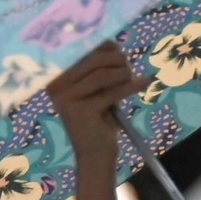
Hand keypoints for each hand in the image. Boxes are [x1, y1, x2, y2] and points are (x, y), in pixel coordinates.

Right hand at [45, 42, 150, 161]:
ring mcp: (66, 98)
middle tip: (129, 68)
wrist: (96, 154)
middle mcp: (56, 85)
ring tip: (134, 78)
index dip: (105, 46)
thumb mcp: (98, 88)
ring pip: (104, 74)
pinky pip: (112, 91)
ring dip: (124, 73)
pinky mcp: (81, 110)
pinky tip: (144, 82)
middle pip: (94, 59)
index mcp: (56, 76)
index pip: (81, 49)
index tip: (120, 51)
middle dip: (117, 60)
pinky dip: (131, 86)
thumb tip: (115, 45)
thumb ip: (101, 67)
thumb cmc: (99, 118)